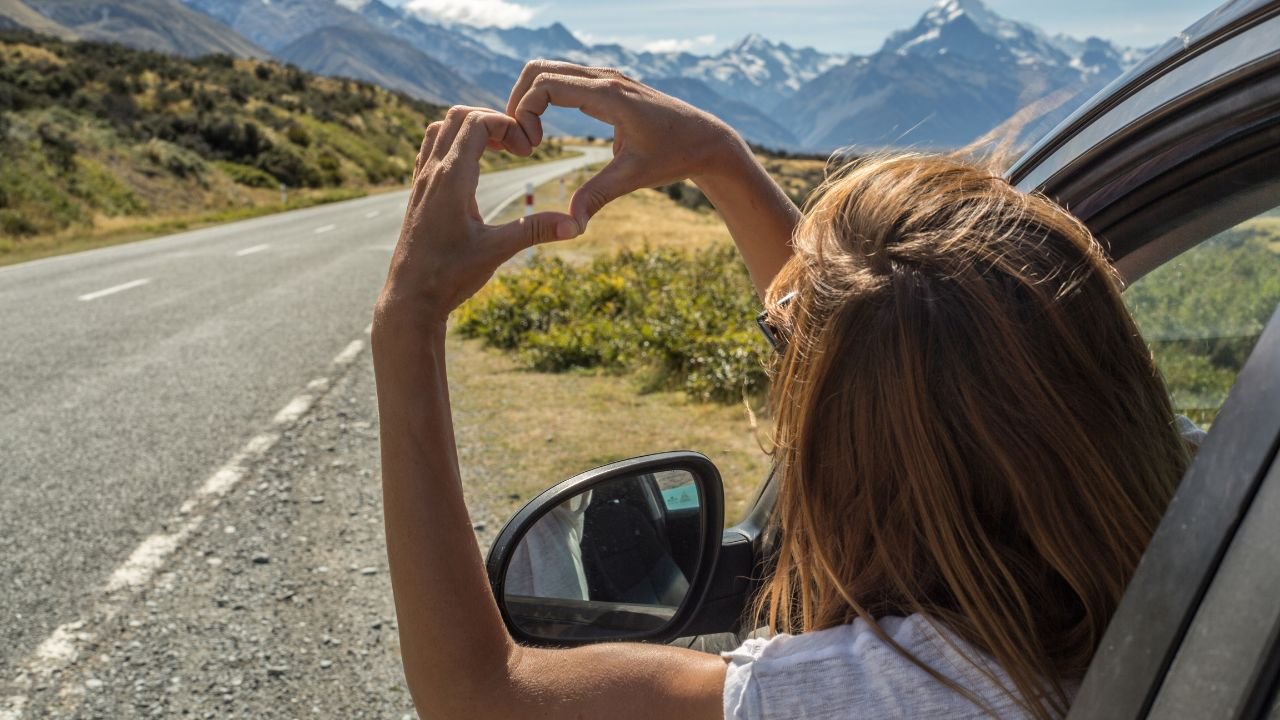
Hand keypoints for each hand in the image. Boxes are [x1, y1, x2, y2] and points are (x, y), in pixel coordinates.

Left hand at [379, 106, 579, 323]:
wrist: (410, 298)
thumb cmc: (449, 275)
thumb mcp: (497, 251)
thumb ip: (535, 231)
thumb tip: (576, 225)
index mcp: (452, 179)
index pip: (476, 122)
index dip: (507, 125)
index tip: (527, 151)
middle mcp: (432, 173)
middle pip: (457, 116)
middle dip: (491, 120)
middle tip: (516, 147)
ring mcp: (421, 181)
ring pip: (440, 129)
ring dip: (470, 129)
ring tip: (497, 152)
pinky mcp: (418, 193)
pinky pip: (431, 149)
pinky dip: (454, 144)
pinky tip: (474, 169)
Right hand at [507, 61, 748, 231]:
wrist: (706, 140)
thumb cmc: (674, 156)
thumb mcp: (634, 177)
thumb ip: (598, 196)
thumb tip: (571, 225)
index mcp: (609, 95)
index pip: (546, 85)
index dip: (526, 113)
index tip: (532, 147)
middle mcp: (605, 78)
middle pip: (539, 69)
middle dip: (519, 101)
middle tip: (521, 140)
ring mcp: (607, 77)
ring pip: (550, 70)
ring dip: (530, 99)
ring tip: (530, 136)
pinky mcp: (609, 84)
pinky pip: (565, 79)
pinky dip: (544, 97)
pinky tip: (545, 128)